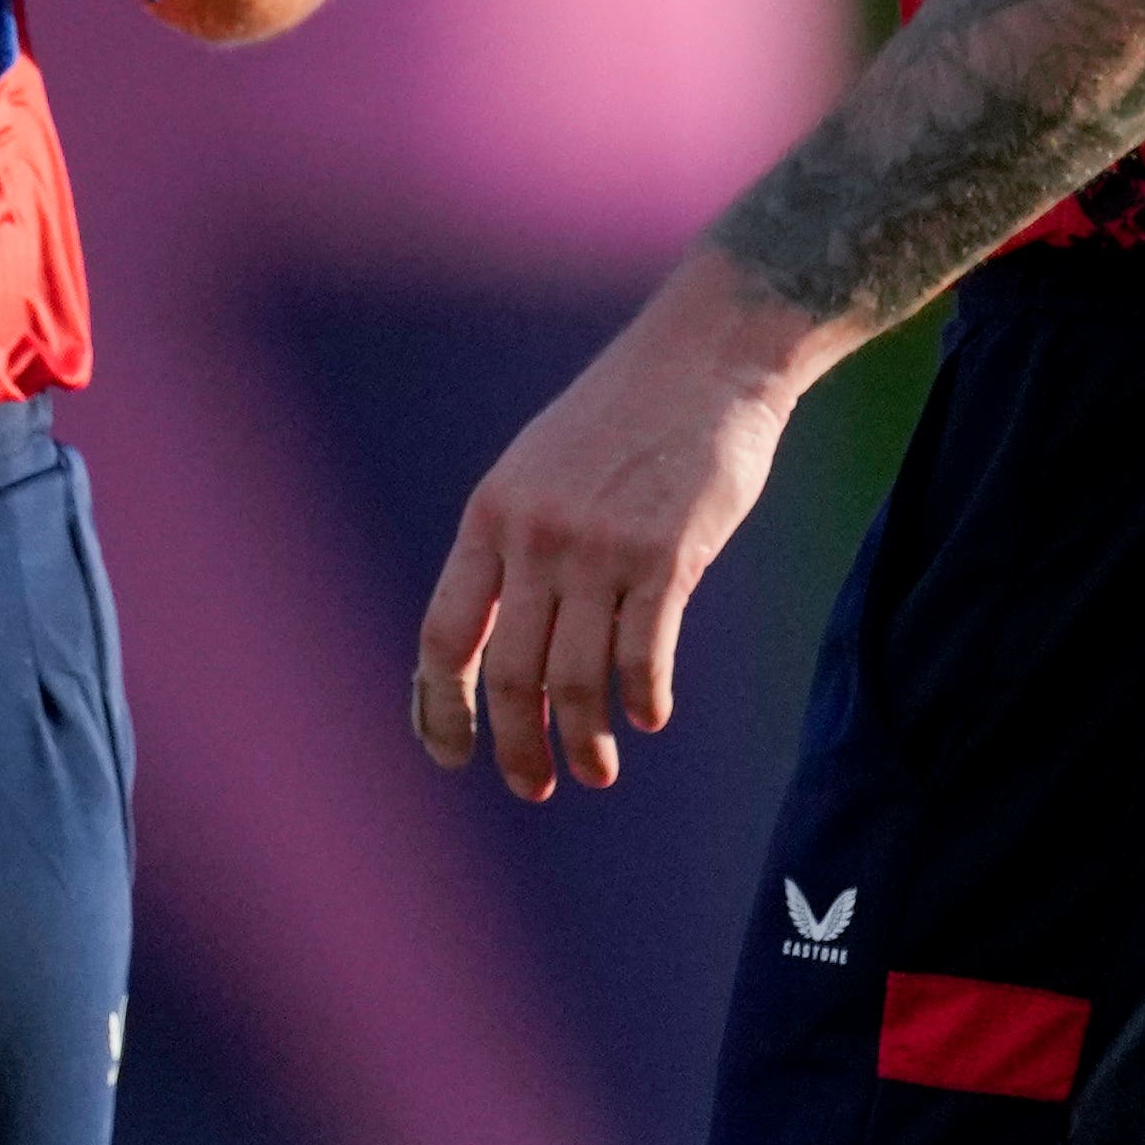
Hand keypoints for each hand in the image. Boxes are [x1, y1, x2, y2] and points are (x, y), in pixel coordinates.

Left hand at [411, 259, 812, 801]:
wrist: (706, 358)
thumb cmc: (620, 419)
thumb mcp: (536, 469)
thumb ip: (513, 547)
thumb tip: (493, 642)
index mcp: (490, 517)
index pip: (442, 633)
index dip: (438, 705)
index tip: (447, 753)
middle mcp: (536, 537)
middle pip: (507, 673)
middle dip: (514, 744)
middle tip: (533, 786)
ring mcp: (601, 547)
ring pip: (575, 678)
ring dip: (582, 741)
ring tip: (594, 771)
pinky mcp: (669, 555)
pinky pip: (643, 654)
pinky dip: (642, 699)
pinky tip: (647, 718)